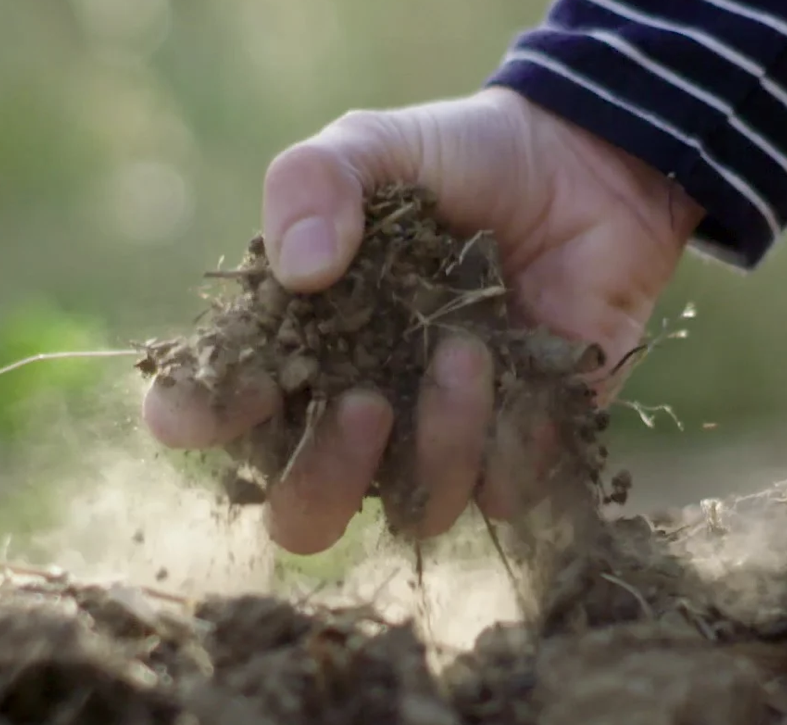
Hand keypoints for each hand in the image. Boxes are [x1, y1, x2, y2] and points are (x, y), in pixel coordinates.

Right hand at [142, 87, 703, 553]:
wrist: (582, 172)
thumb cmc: (461, 161)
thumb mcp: (374, 146)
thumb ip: (313, 181)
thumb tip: (299, 271)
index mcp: (299, 347)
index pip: (218, 416)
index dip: (204, 419)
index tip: (234, 391)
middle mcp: (358, 413)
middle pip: (303, 515)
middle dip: (322, 478)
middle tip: (363, 404)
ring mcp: (437, 440)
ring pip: (413, 510)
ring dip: (438, 441)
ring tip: (468, 347)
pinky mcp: (517, 449)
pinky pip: (502, 493)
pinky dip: (511, 440)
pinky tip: (523, 365)